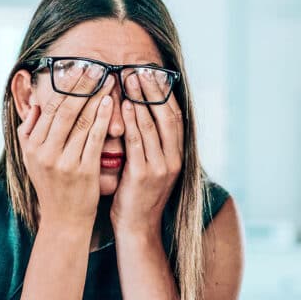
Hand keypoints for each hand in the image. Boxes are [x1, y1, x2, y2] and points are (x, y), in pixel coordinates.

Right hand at [17, 66, 114, 227]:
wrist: (64, 221)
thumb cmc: (52, 187)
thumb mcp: (32, 160)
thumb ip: (29, 132)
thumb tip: (34, 103)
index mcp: (31, 146)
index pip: (49, 108)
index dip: (65, 87)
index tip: (78, 69)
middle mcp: (45, 152)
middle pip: (64, 110)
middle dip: (81, 86)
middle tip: (96, 67)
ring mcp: (64, 162)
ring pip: (80, 121)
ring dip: (95, 97)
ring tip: (107, 79)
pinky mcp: (83, 171)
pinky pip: (94, 138)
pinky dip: (102, 119)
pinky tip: (111, 103)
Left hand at [110, 71, 183, 234]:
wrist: (137, 229)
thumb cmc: (137, 197)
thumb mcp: (149, 168)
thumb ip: (148, 144)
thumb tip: (138, 116)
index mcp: (177, 156)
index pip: (175, 117)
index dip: (163, 94)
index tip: (152, 74)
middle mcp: (173, 159)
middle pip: (166, 116)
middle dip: (153, 91)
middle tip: (139, 70)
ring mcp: (161, 168)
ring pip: (152, 126)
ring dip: (140, 100)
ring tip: (129, 80)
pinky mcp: (144, 176)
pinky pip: (137, 142)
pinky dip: (131, 122)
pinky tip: (122, 106)